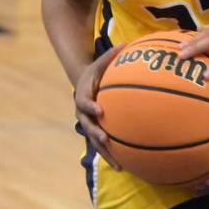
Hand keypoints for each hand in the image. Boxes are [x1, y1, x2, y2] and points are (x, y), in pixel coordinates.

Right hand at [74, 44, 124, 169]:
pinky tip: (126, 166)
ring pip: (96, 141)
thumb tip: (125, 43)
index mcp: (83, 96)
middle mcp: (84, 114)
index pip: (84, 103)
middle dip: (96, 134)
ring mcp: (89, 124)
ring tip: (119, 165)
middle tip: (105, 139)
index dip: (90, 107)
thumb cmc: (95, 72)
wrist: (84, 84)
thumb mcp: (100, 62)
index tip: (99, 110)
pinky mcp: (97, 131)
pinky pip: (104, 145)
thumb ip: (110, 55)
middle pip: (88, 127)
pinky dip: (112, 154)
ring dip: (106, 153)